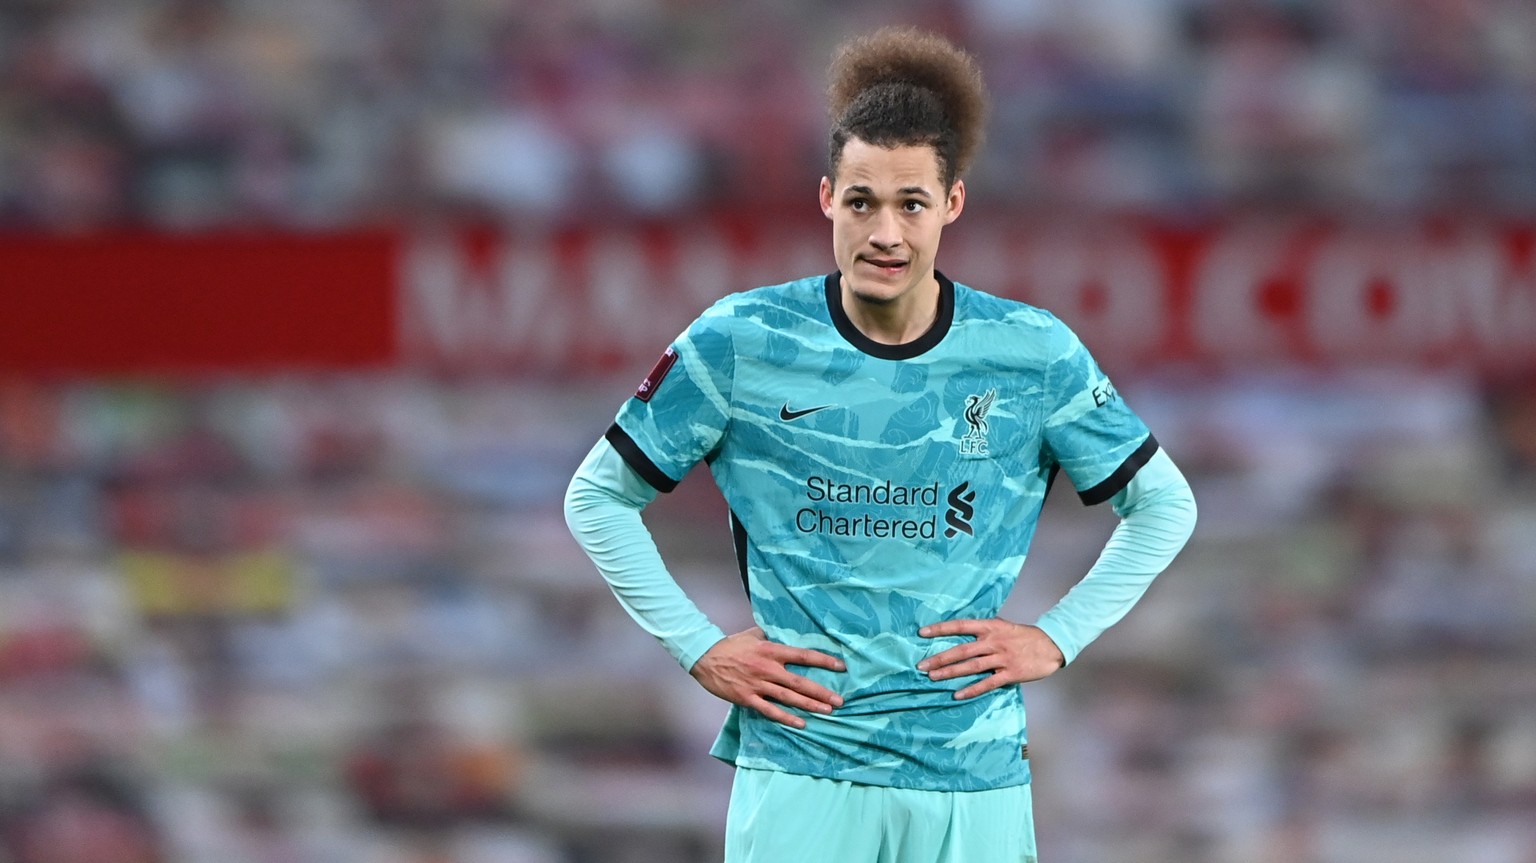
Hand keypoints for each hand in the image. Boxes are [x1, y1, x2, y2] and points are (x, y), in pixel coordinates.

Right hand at [690, 627, 845, 728]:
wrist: (705, 657)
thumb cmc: (731, 645)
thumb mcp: (753, 634)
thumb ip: (772, 635)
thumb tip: (786, 633)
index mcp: (771, 650)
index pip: (803, 655)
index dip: (824, 661)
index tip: (841, 667)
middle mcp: (768, 668)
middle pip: (800, 682)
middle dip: (822, 692)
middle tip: (840, 701)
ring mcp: (758, 685)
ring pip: (789, 697)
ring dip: (810, 705)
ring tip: (828, 711)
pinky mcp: (747, 698)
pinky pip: (770, 710)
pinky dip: (786, 718)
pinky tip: (801, 724)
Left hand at [916, 618, 1064, 699]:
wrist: (1050, 645)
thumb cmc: (1023, 636)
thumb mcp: (1003, 626)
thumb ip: (984, 630)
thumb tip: (963, 630)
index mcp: (990, 627)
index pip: (960, 626)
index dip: (940, 629)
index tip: (922, 633)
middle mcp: (993, 641)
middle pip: (961, 650)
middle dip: (940, 658)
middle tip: (921, 665)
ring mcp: (1001, 658)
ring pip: (971, 666)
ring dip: (950, 672)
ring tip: (933, 677)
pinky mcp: (1010, 673)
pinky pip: (987, 683)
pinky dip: (972, 689)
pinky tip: (958, 695)